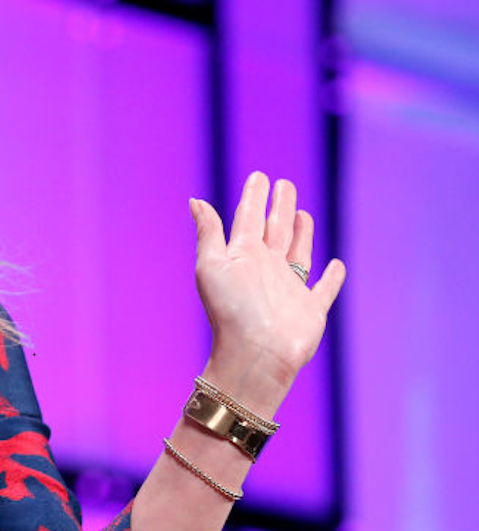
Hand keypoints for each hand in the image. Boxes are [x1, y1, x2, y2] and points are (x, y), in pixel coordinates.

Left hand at [189, 172, 346, 414]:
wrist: (255, 353)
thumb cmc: (230, 310)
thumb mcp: (212, 264)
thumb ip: (209, 232)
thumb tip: (195, 200)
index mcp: (243, 255)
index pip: (249, 218)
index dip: (254, 197)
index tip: (259, 176)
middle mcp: (266, 268)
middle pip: (275, 229)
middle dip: (280, 207)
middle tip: (285, 184)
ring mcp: (289, 289)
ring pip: (298, 252)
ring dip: (301, 233)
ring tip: (302, 214)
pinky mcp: (310, 309)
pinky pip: (324, 289)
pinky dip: (331, 278)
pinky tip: (335, 265)